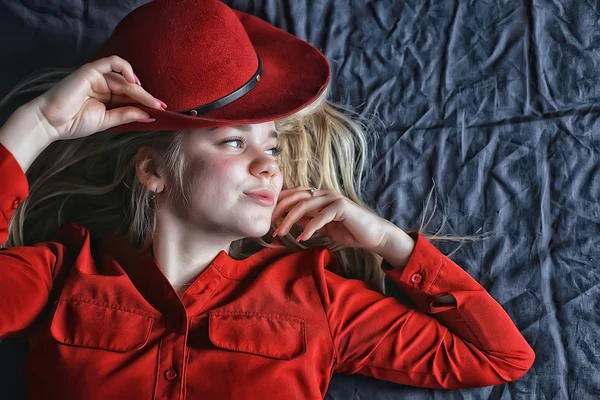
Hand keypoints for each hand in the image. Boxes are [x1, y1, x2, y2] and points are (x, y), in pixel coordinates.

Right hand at [29, 55, 165, 140]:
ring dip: (140, 90)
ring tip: (151, 101)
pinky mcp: (91, 70)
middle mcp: (104, 85)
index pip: (131, 97)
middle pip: (131, 88)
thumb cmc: (74, 123)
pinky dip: (126, 68)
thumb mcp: (107, 121)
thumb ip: (126, 115)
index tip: (162, 111)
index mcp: (107, 97)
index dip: (147, 102)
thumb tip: (149, 115)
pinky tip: (135, 82)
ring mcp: (97, 77)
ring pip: (125, 79)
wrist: (52, 122)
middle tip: (161, 107)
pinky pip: (112, 62)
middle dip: (147, 97)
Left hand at [271, 187, 396, 249]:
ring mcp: (333, 198)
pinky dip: (309, 228)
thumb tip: (290, 221)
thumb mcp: (322, 226)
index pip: (293, 195)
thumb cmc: (349, 230)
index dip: (279, 205)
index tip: (268, 219)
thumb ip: (307, 220)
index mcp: (319, 195)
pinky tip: (302, 238)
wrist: (373, 235)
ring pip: (305, 206)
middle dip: (280, 211)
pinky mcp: (341, 207)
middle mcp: (324, 193)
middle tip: (270, 226)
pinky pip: (320, 217)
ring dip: (290, 220)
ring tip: (281, 233)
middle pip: (295, 198)